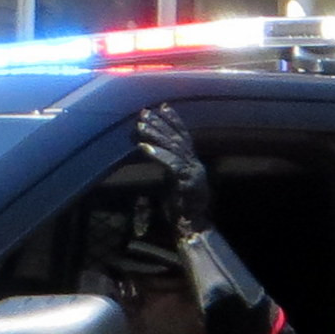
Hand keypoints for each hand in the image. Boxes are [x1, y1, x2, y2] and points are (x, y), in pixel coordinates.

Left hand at [133, 105, 212, 238]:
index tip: (163, 106)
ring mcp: (192, 172)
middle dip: (160, 123)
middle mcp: (194, 164)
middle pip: (177, 138)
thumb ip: (170, 167)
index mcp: (192, 163)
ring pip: (173, 148)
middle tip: (145, 111)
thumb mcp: (174, 183)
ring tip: (140, 125)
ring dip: (155, 135)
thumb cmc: (181, 208)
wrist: (193, 226)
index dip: (174, 120)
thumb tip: (155, 153)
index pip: (184, 136)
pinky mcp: (185, 182)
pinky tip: (143, 147)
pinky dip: (157, 154)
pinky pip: (170, 164)